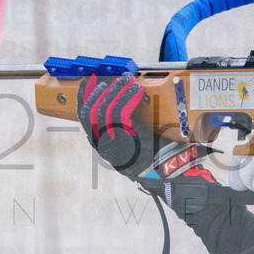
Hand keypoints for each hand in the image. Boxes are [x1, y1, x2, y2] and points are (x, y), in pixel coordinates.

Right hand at [77, 72, 215, 214]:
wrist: (169, 173)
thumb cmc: (154, 156)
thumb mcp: (134, 140)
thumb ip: (124, 126)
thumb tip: (125, 100)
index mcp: (103, 144)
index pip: (84, 118)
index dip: (84, 98)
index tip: (90, 83)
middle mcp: (103, 145)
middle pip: (90, 113)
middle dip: (100, 92)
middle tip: (112, 79)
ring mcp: (112, 144)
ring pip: (103, 110)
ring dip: (115, 91)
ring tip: (127, 81)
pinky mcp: (125, 140)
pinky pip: (119, 113)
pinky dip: (126, 97)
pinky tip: (135, 90)